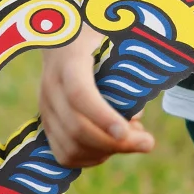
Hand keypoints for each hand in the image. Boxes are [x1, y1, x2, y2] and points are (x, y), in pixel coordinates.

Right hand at [37, 33, 156, 167]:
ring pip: (70, 146)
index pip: (79, 94)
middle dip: (115, 143)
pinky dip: (90, 159)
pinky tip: (111, 149)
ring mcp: (45, 107)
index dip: (102, 116)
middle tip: (148, 142)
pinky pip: (63, 154)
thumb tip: (135, 115)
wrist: (62, 37)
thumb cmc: (96, 35)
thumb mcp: (114, 36)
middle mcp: (51, 87)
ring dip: (105, 152)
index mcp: (68, 61)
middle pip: (77, 127)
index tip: (127, 132)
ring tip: (132, 141)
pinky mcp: (46, 122)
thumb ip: (128, 68)